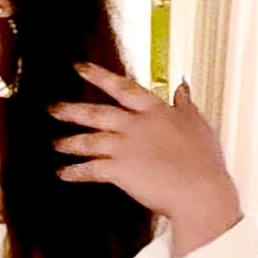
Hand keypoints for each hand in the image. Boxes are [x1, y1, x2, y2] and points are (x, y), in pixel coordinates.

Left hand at [50, 67, 240, 253]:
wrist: (200, 190)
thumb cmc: (204, 162)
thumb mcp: (199, 124)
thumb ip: (186, 104)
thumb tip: (182, 86)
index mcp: (155, 111)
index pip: (123, 88)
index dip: (99, 76)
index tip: (80, 67)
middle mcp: (136, 125)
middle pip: (98, 113)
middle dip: (72, 110)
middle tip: (52, 107)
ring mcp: (126, 147)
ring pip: (89, 140)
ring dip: (69, 142)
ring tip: (55, 143)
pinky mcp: (119, 170)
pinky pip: (90, 169)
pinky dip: (74, 172)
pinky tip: (63, 173)